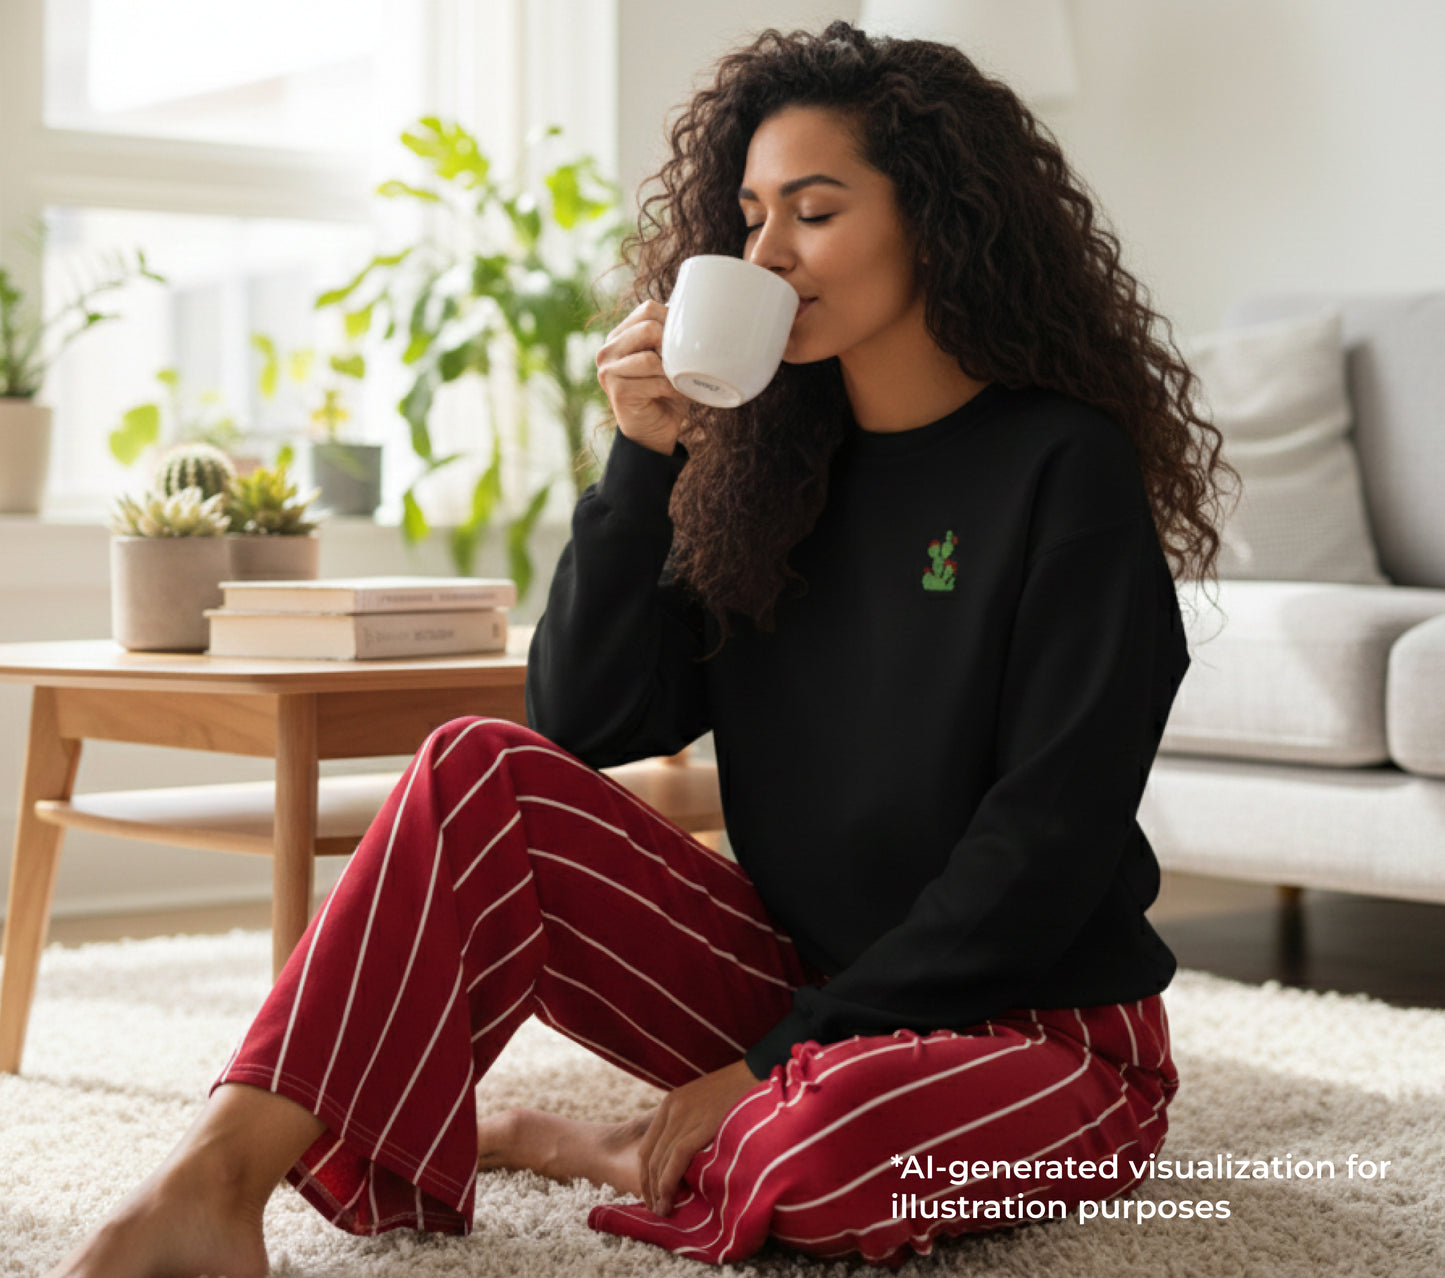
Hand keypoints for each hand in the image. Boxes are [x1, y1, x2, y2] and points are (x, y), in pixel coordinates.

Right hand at [595, 299, 693, 455]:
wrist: (654, 433)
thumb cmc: (665, 393)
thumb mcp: (667, 359)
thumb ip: (671, 337)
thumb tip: (697, 315)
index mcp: (620, 336)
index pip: (648, 309)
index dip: (671, 322)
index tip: (681, 343)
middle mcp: (608, 349)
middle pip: (649, 328)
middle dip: (671, 348)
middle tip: (677, 366)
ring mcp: (608, 370)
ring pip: (651, 356)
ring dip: (670, 372)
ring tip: (673, 382)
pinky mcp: (617, 390)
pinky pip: (654, 380)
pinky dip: (670, 388)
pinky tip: (669, 395)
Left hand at [637, 1058, 760, 1214]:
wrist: (760, 1073)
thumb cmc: (738, 1095)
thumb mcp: (704, 1105)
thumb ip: (691, 1127)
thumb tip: (685, 1165)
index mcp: (670, 1104)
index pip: (647, 1147)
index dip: (646, 1176)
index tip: (652, 1197)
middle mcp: (672, 1108)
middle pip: (649, 1156)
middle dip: (649, 1187)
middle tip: (657, 1211)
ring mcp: (686, 1114)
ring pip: (660, 1160)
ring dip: (658, 1190)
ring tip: (664, 1211)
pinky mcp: (702, 1123)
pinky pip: (677, 1157)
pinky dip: (670, 1180)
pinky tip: (671, 1197)